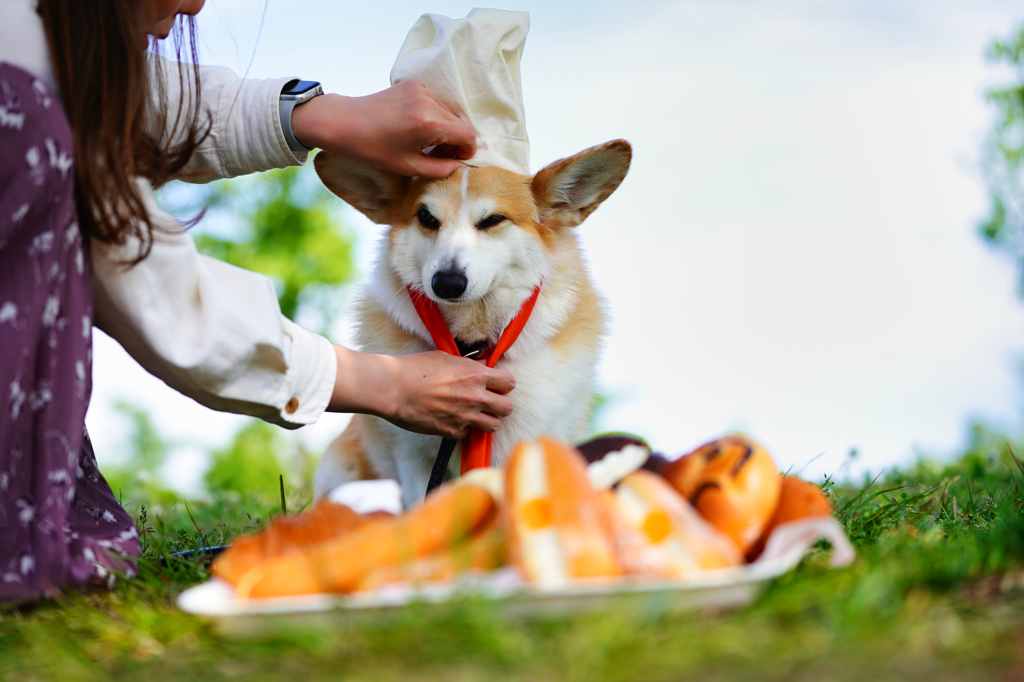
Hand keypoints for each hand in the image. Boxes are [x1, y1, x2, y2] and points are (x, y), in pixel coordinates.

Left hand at [291, 80, 477, 178]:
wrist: (343, 122)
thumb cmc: (372, 148)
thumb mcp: (408, 166)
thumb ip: (441, 168)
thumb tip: (460, 165)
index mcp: (429, 123)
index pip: (468, 134)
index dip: (467, 150)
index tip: (455, 159)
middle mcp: (428, 102)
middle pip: (459, 123)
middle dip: (454, 141)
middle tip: (437, 156)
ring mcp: (420, 90)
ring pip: (448, 113)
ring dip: (443, 129)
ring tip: (424, 143)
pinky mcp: (413, 84)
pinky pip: (434, 103)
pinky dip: (431, 117)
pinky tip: (414, 128)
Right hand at [329, 347, 514, 437]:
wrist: (392, 388)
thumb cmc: (415, 368)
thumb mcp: (446, 358)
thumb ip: (469, 365)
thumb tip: (483, 366)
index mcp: (475, 375)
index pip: (509, 382)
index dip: (505, 383)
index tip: (497, 384)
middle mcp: (475, 397)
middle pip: (508, 408)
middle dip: (501, 404)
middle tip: (491, 402)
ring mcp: (464, 416)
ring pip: (493, 425)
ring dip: (487, 419)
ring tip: (475, 414)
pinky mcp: (451, 431)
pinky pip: (467, 433)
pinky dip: (461, 428)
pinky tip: (451, 419)